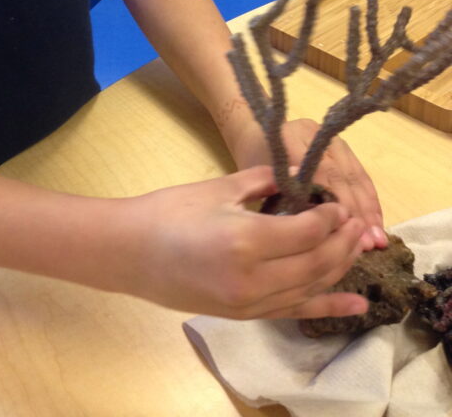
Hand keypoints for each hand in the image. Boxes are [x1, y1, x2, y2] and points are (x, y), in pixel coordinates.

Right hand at [121, 166, 367, 319]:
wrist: (131, 252)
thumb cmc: (170, 212)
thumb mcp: (218, 188)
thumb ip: (263, 181)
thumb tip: (300, 174)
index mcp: (246, 239)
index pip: (307, 231)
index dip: (331, 217)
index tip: (339, 203)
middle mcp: (254, 278)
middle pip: (317, 262)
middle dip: (344, 242)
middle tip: (358, 223)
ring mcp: (250, 302)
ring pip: (311, 287)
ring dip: (340, 268)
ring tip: (359, 248)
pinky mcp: (246, 315)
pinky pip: (295, 310)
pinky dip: (328, 305)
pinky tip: (358, 303)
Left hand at [230, 117, 386, 250]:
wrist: (255, 131)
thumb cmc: (255, 162)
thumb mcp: (261, 180)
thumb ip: (285, 200)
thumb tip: (316, 232)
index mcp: (289, 138)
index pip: (318, 174)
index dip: (335, 204)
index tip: (344, 232)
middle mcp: (314, 134)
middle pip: (341, 175)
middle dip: (357, 212)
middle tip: (368, 243)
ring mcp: (330, 138)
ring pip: (355, 176)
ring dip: (369, 209)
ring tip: (377, 239)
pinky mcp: (341, 145)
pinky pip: (360, 174)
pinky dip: (369, 199)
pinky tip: (376, 222)